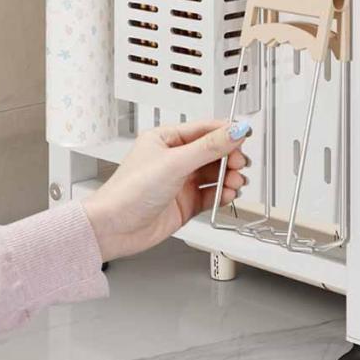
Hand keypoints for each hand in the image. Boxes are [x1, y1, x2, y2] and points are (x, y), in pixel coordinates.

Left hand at [82, 119, 250, 262]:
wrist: (114, 229)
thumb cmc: (128, 192)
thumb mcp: (174, 163)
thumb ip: (209, 147)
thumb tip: (234, 130)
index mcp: (166, 139)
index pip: (204, 129)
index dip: (226, 132)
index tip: (245, 134)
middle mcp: (174, 159)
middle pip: (213, 152)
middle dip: (230, 157)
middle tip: (239, 164)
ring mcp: (181, 181)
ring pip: (215, 173)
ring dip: (229, 177)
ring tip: (235, 182)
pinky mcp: (186, 202)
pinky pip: (212, 193)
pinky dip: (223, 194)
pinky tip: (227, 195)